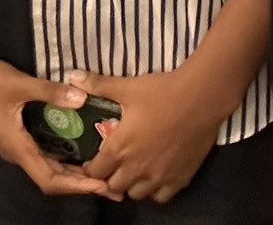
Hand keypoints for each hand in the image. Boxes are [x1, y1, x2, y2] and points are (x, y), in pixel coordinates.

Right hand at [0, 50, 113, 199]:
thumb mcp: (19, 84)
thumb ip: (50, 92)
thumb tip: (83, 97)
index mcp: (17, 148)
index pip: (49, 180)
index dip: (76, 186)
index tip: (101, 185)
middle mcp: (17, 152)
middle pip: (51, 178)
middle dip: (81, 183)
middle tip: (111, 183)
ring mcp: (15, 144)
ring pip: (47, 166)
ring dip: (72, 171)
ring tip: (101, 168)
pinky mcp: (14, 133)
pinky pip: (42, 152)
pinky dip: (62, 155)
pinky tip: (79, 145)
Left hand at [71, 64, 230, 203]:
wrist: (201, 98)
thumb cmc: (161, 92)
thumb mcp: (128, 87)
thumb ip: (98, 85)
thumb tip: (71, 76)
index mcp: (119, 148)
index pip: (95, 172)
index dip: (90, 168)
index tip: (92, 161)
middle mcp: (136, 169)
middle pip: (113, 186)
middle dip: (110, 178)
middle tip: (113, 165)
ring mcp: (158, 177)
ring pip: (136, 194)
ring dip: (131, 185)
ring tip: (134, 171)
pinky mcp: (179, 179)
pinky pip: (161, 197)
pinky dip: (155, 190)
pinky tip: (157, 175)